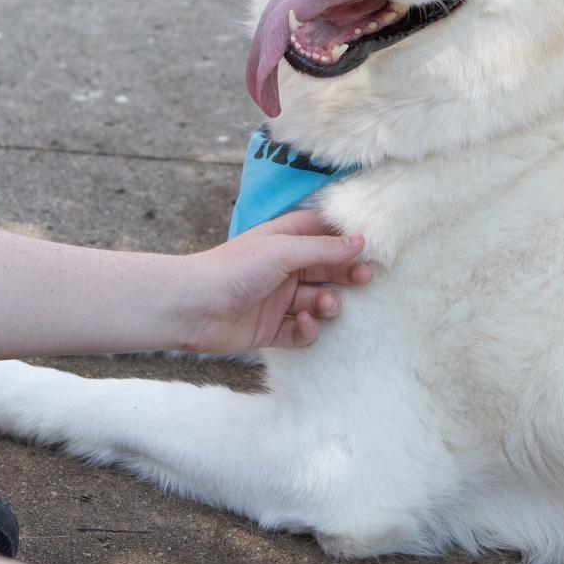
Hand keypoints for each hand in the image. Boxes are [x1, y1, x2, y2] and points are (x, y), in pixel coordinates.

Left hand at [182, 210, 369, 352]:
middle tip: (364, 278)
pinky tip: (303, 323)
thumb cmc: (234, 269)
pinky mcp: (271, 328)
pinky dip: (307, 329)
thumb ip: (324, 249)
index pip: (322, 233)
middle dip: (345, 274)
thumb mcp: (284, 250)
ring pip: (316, 301)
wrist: (192, 308)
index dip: (345, 238)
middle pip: (325, 269)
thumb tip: (360, 241)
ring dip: (327, 304)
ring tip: (326, 306)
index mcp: (284, 241)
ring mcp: (277, 299)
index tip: (371, 245)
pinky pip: (300, 331)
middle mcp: (283, 268)